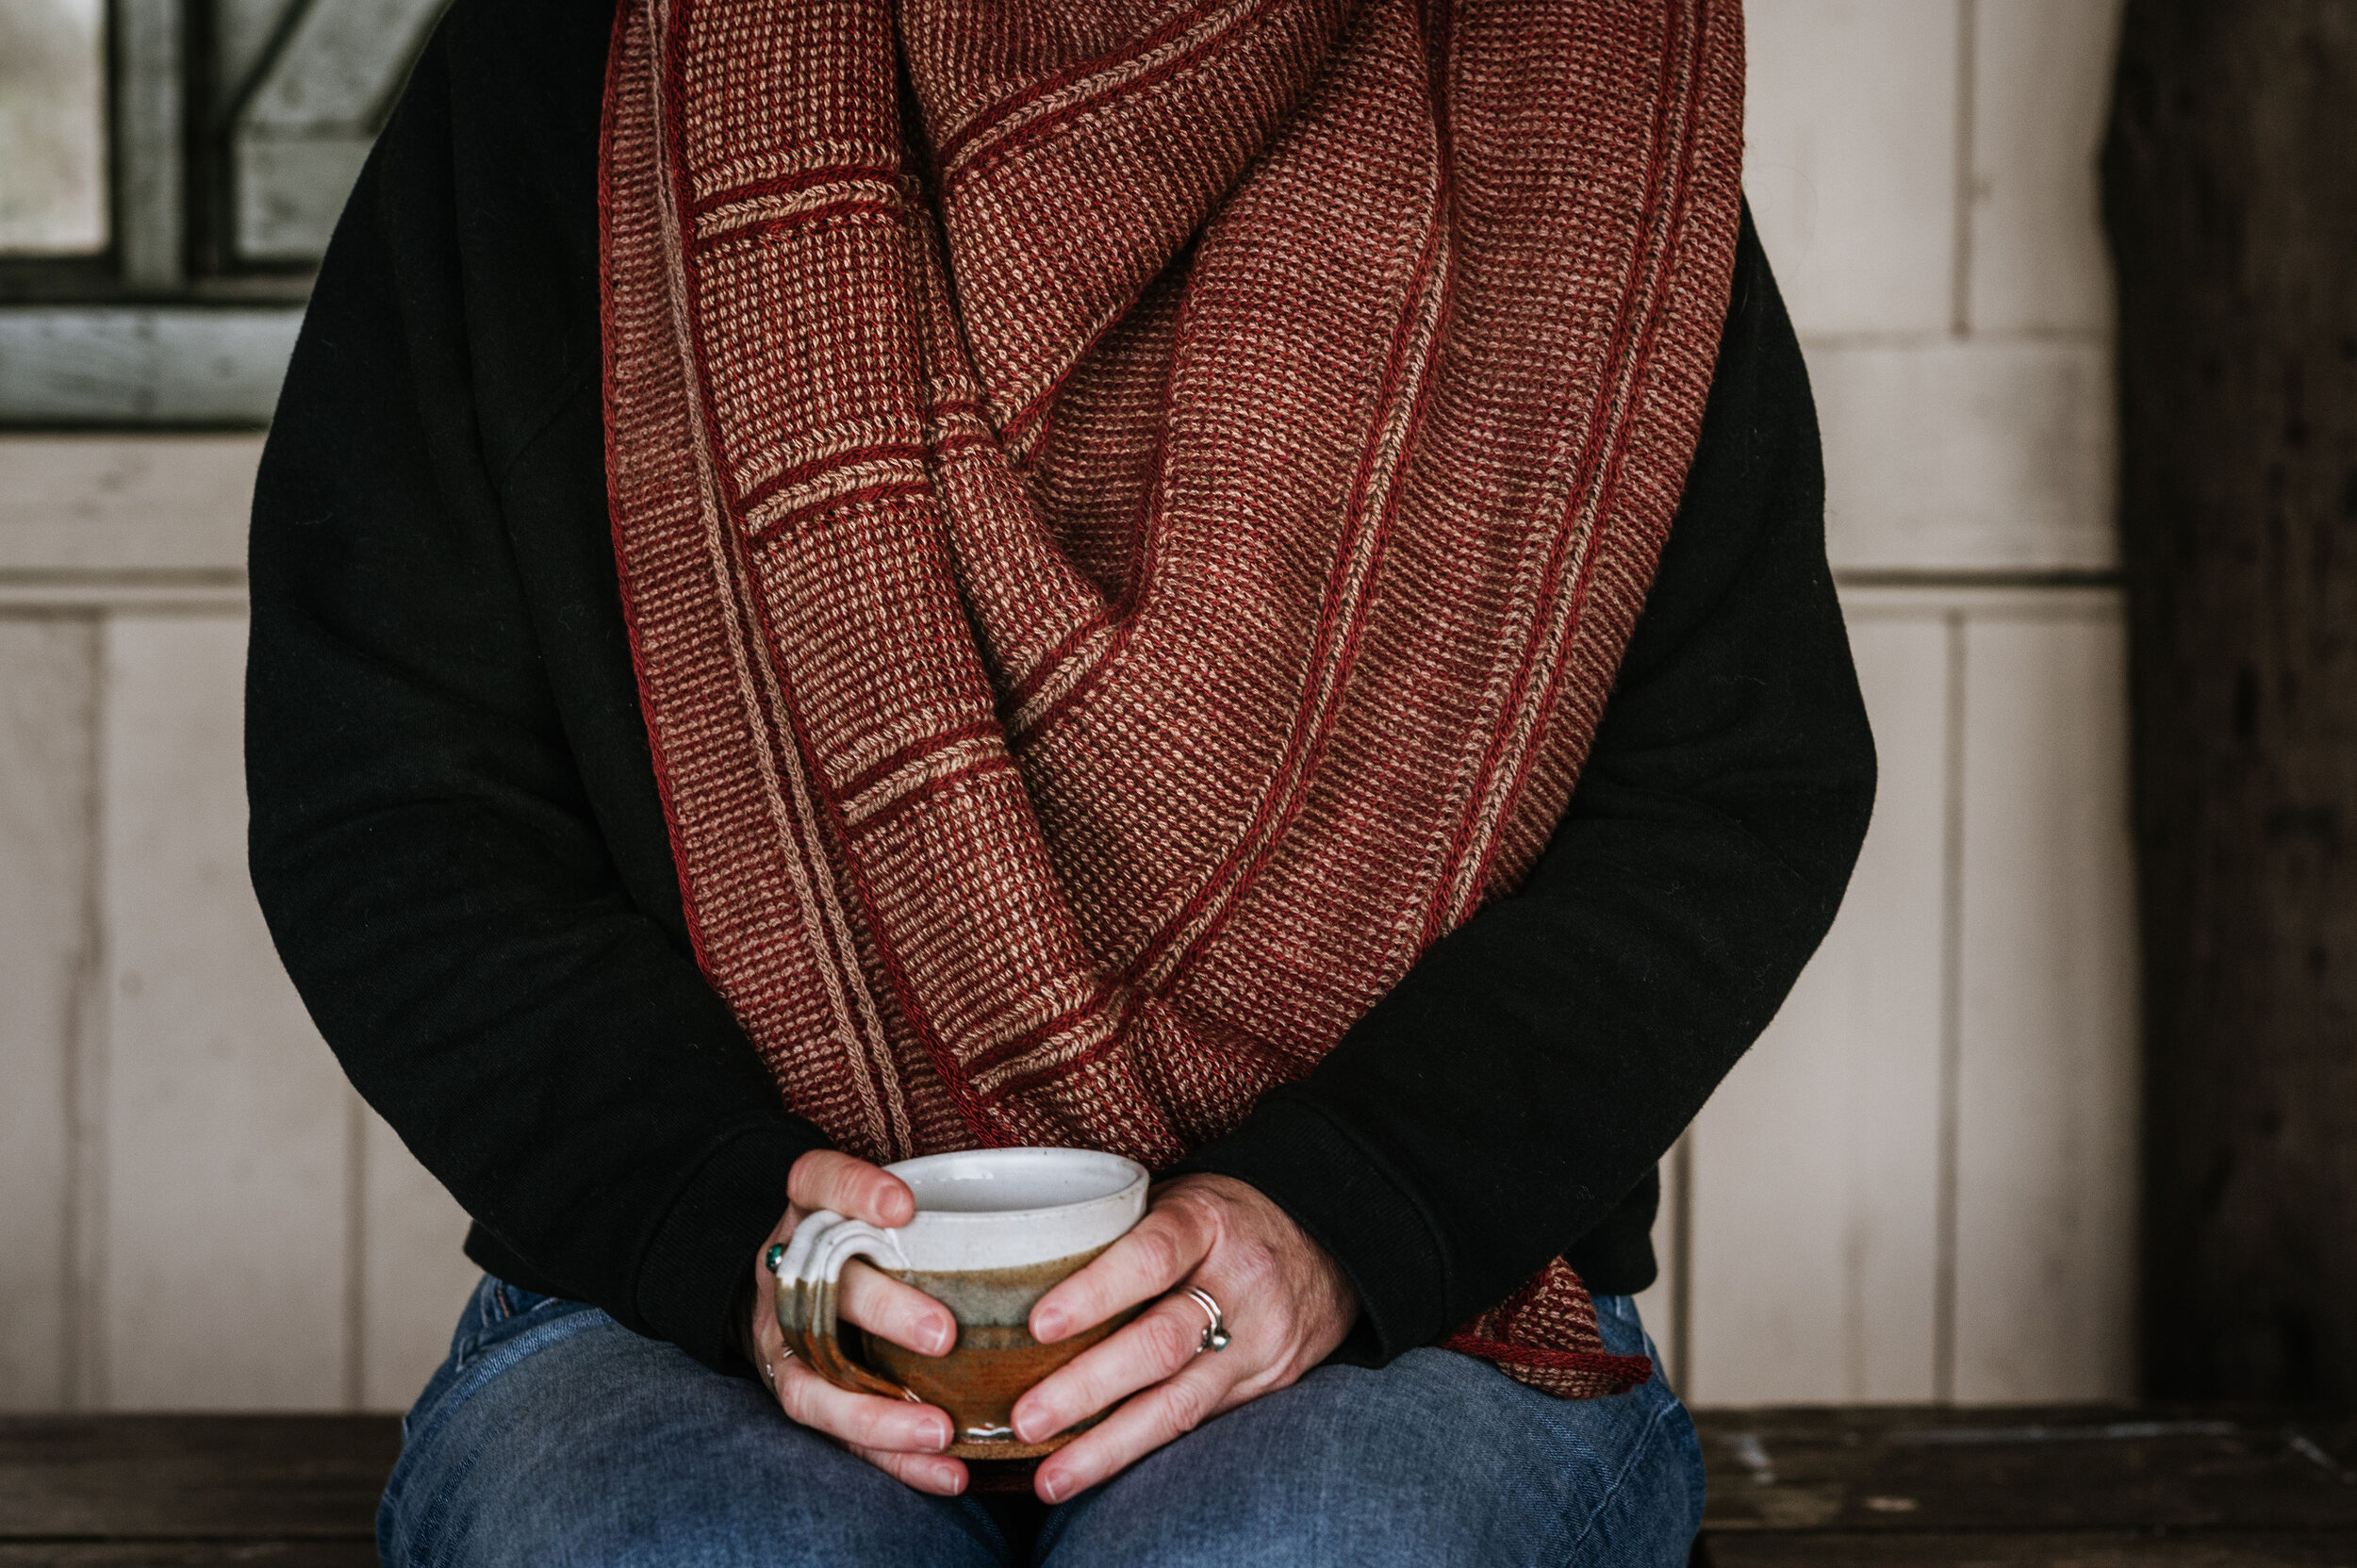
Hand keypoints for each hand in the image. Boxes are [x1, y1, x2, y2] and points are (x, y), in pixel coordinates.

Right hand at [746, 1150, 968, 1494]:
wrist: (791, 1282)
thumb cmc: (868, 1238)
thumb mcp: (880, 1204)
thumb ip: (935, 1209)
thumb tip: (1061, 1220)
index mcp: (809, 1209)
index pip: (819, 1181)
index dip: (855, 1192)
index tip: (904, 1206)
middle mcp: (788, 1272)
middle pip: (824, 1288)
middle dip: (882, 1312)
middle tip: (942, 1335)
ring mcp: (783, 1338)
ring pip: (817, 1381)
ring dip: (880, 1411)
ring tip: (941, 1430)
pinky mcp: (795, 1391)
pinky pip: (838, 1435)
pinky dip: (895, 1458)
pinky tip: (948, 1471)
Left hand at [1009, 1173, 1358, 1502]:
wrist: (1332, 1241)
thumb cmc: (1225, 1217)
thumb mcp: (1180, 1197)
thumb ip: (1117, 1229)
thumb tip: (1014, 1264)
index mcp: (1208, 1222)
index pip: (1152, 1255)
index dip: (1095, 1292)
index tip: (1038, 1325)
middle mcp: (1240, 1283)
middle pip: (1160, 1344)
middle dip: (1087, 1388)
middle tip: (1026, 1418)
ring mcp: (1259, 1341)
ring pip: (1179, 1404)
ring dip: (1108, 1446)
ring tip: (1051, 1478)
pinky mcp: (1268, 1384)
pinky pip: (1198, 1423)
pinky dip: (1142, 1449)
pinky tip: (1096, 1468)